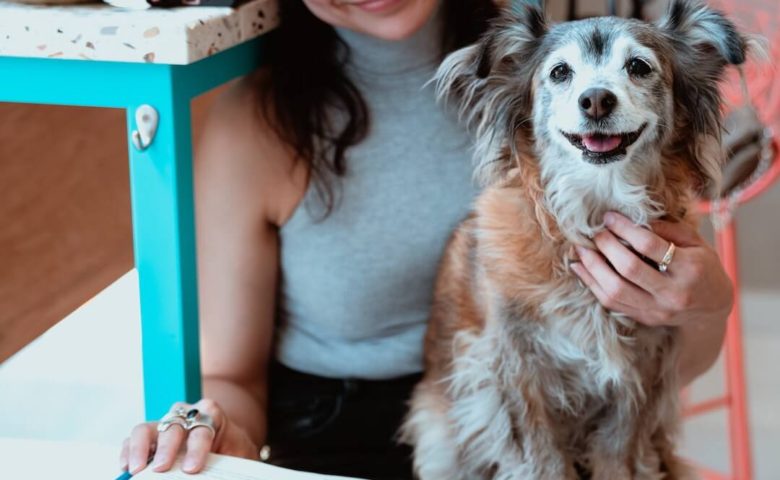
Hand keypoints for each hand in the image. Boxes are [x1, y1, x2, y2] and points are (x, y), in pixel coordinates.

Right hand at [119, 399, 258, 474]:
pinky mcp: (151, 435)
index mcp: (211, 414)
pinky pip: (133, 439)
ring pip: (146, 428)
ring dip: (139, 448)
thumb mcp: (241, 453)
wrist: (227, 437)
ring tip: (135, 469)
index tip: (192, 469)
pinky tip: (126, 467)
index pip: (202, 429)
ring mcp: (166, 423)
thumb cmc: (233, 446)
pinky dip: (127, 452)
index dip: (197, 449)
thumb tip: (225, 475)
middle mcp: (186, 414)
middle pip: (173, 426)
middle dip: (166, 448)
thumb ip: (234, 463)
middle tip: (160, 469)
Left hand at [569, 211, 732, 326]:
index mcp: (690, 269)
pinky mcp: (643, 318)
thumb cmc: (703, 267)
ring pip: (615, 290)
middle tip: (594, 232)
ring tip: (580, 249)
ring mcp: (656, 309)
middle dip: (606, 246)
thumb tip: (632, 220)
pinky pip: (611, 302)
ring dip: (592, 267)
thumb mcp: (696, 243)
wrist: (712, 309)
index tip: (609, 217)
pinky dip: (592, 284)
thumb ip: (667, 230)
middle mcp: (672, 293)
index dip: (625, 229)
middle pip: (629, 269)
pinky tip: (580, 268)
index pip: (650, 246)